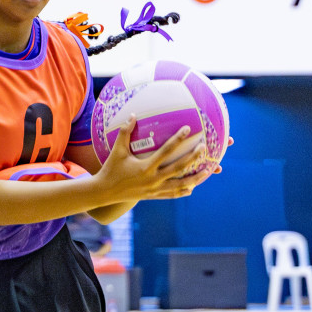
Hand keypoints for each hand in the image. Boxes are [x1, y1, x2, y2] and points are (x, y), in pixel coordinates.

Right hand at [93, 119, 211, 204]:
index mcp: (145, 167)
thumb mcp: (117, 150)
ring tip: (208, 171)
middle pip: (178, 168)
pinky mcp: (153, 196)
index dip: (178, 139)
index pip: (166, 151)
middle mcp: (152, 179)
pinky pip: (172, 194)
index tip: (188, 129)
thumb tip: (132, 115)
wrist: (104, 192)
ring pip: (180, 185)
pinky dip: (183, 191)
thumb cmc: (111, 168)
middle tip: (203, 148)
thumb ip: (125, 132)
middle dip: (193, 158)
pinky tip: (192, 187)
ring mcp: (154, 189)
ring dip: (195, 178)